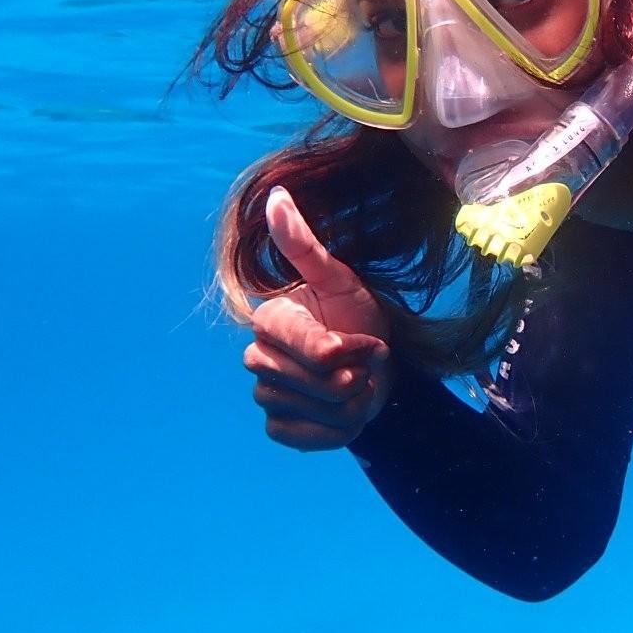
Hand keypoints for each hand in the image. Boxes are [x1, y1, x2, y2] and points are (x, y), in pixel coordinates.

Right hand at [243, 187, 394, 450]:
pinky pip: (308, 437)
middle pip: (322, 382)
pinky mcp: (276, 428)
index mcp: (270, 319)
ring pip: (320, 410)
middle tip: (362, 361)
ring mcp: (264, 395)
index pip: (320, 351)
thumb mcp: (340, 279)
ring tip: (354, 383)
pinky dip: (337, 429)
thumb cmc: (357, 316)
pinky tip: (342, 412)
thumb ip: (304, 244)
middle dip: (357, 375)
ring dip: (353, 402)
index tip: (369, 340)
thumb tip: (277, 195)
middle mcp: (258, 357)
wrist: (375, 367)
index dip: (355, 350)